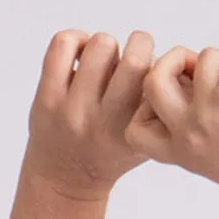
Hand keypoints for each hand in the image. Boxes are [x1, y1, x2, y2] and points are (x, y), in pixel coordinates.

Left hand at [24, 29, 156, 202]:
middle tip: (133, 55)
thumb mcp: (144, 143)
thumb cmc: (111, 153)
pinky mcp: (46, 97)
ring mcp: (72, 110)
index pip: (157, 82)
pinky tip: (82, 54)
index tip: (152, 73)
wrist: (66, 180)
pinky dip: (77, 38)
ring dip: (107, 45)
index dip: (159, 66)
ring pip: (101, 44)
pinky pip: (63, 43)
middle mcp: (103, 123)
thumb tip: (172, 65)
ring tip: (104, 61)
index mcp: (132, 133)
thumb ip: (158, 110)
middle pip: (134, 60)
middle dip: (140, 45)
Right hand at [124, 43, 218, 212]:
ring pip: (207, 55)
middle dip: (178, 59)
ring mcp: (207, 111)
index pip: (136, 128)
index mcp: (183, 153)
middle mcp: (187, 133)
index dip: (152, 102)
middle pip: (151, 77)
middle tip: (213, 71)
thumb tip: (199, 68)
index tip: (185, 99)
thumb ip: (205, 123)